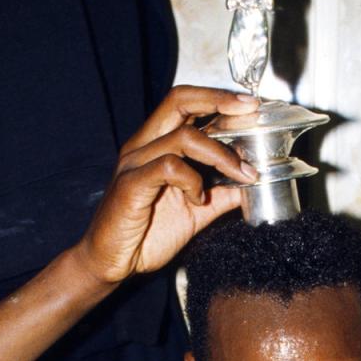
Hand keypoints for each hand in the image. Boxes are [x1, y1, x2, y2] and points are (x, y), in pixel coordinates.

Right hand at [79, 86, 258, 283]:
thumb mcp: (194, 212)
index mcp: (156, 144)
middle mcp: (143, 145)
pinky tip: (198, 199)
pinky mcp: (131, 185)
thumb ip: (220, 196)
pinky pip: (168, 167)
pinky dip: (192, 181)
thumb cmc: (145, 235)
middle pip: (179, 100)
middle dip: (219, 100)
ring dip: (220, 154)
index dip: (218, 98)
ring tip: (240, 174)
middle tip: (250, 110)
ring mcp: (135, 163)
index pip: (185, 103)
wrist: (111, 262)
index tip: (249, 105)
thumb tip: (250, 185)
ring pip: (183, 137)